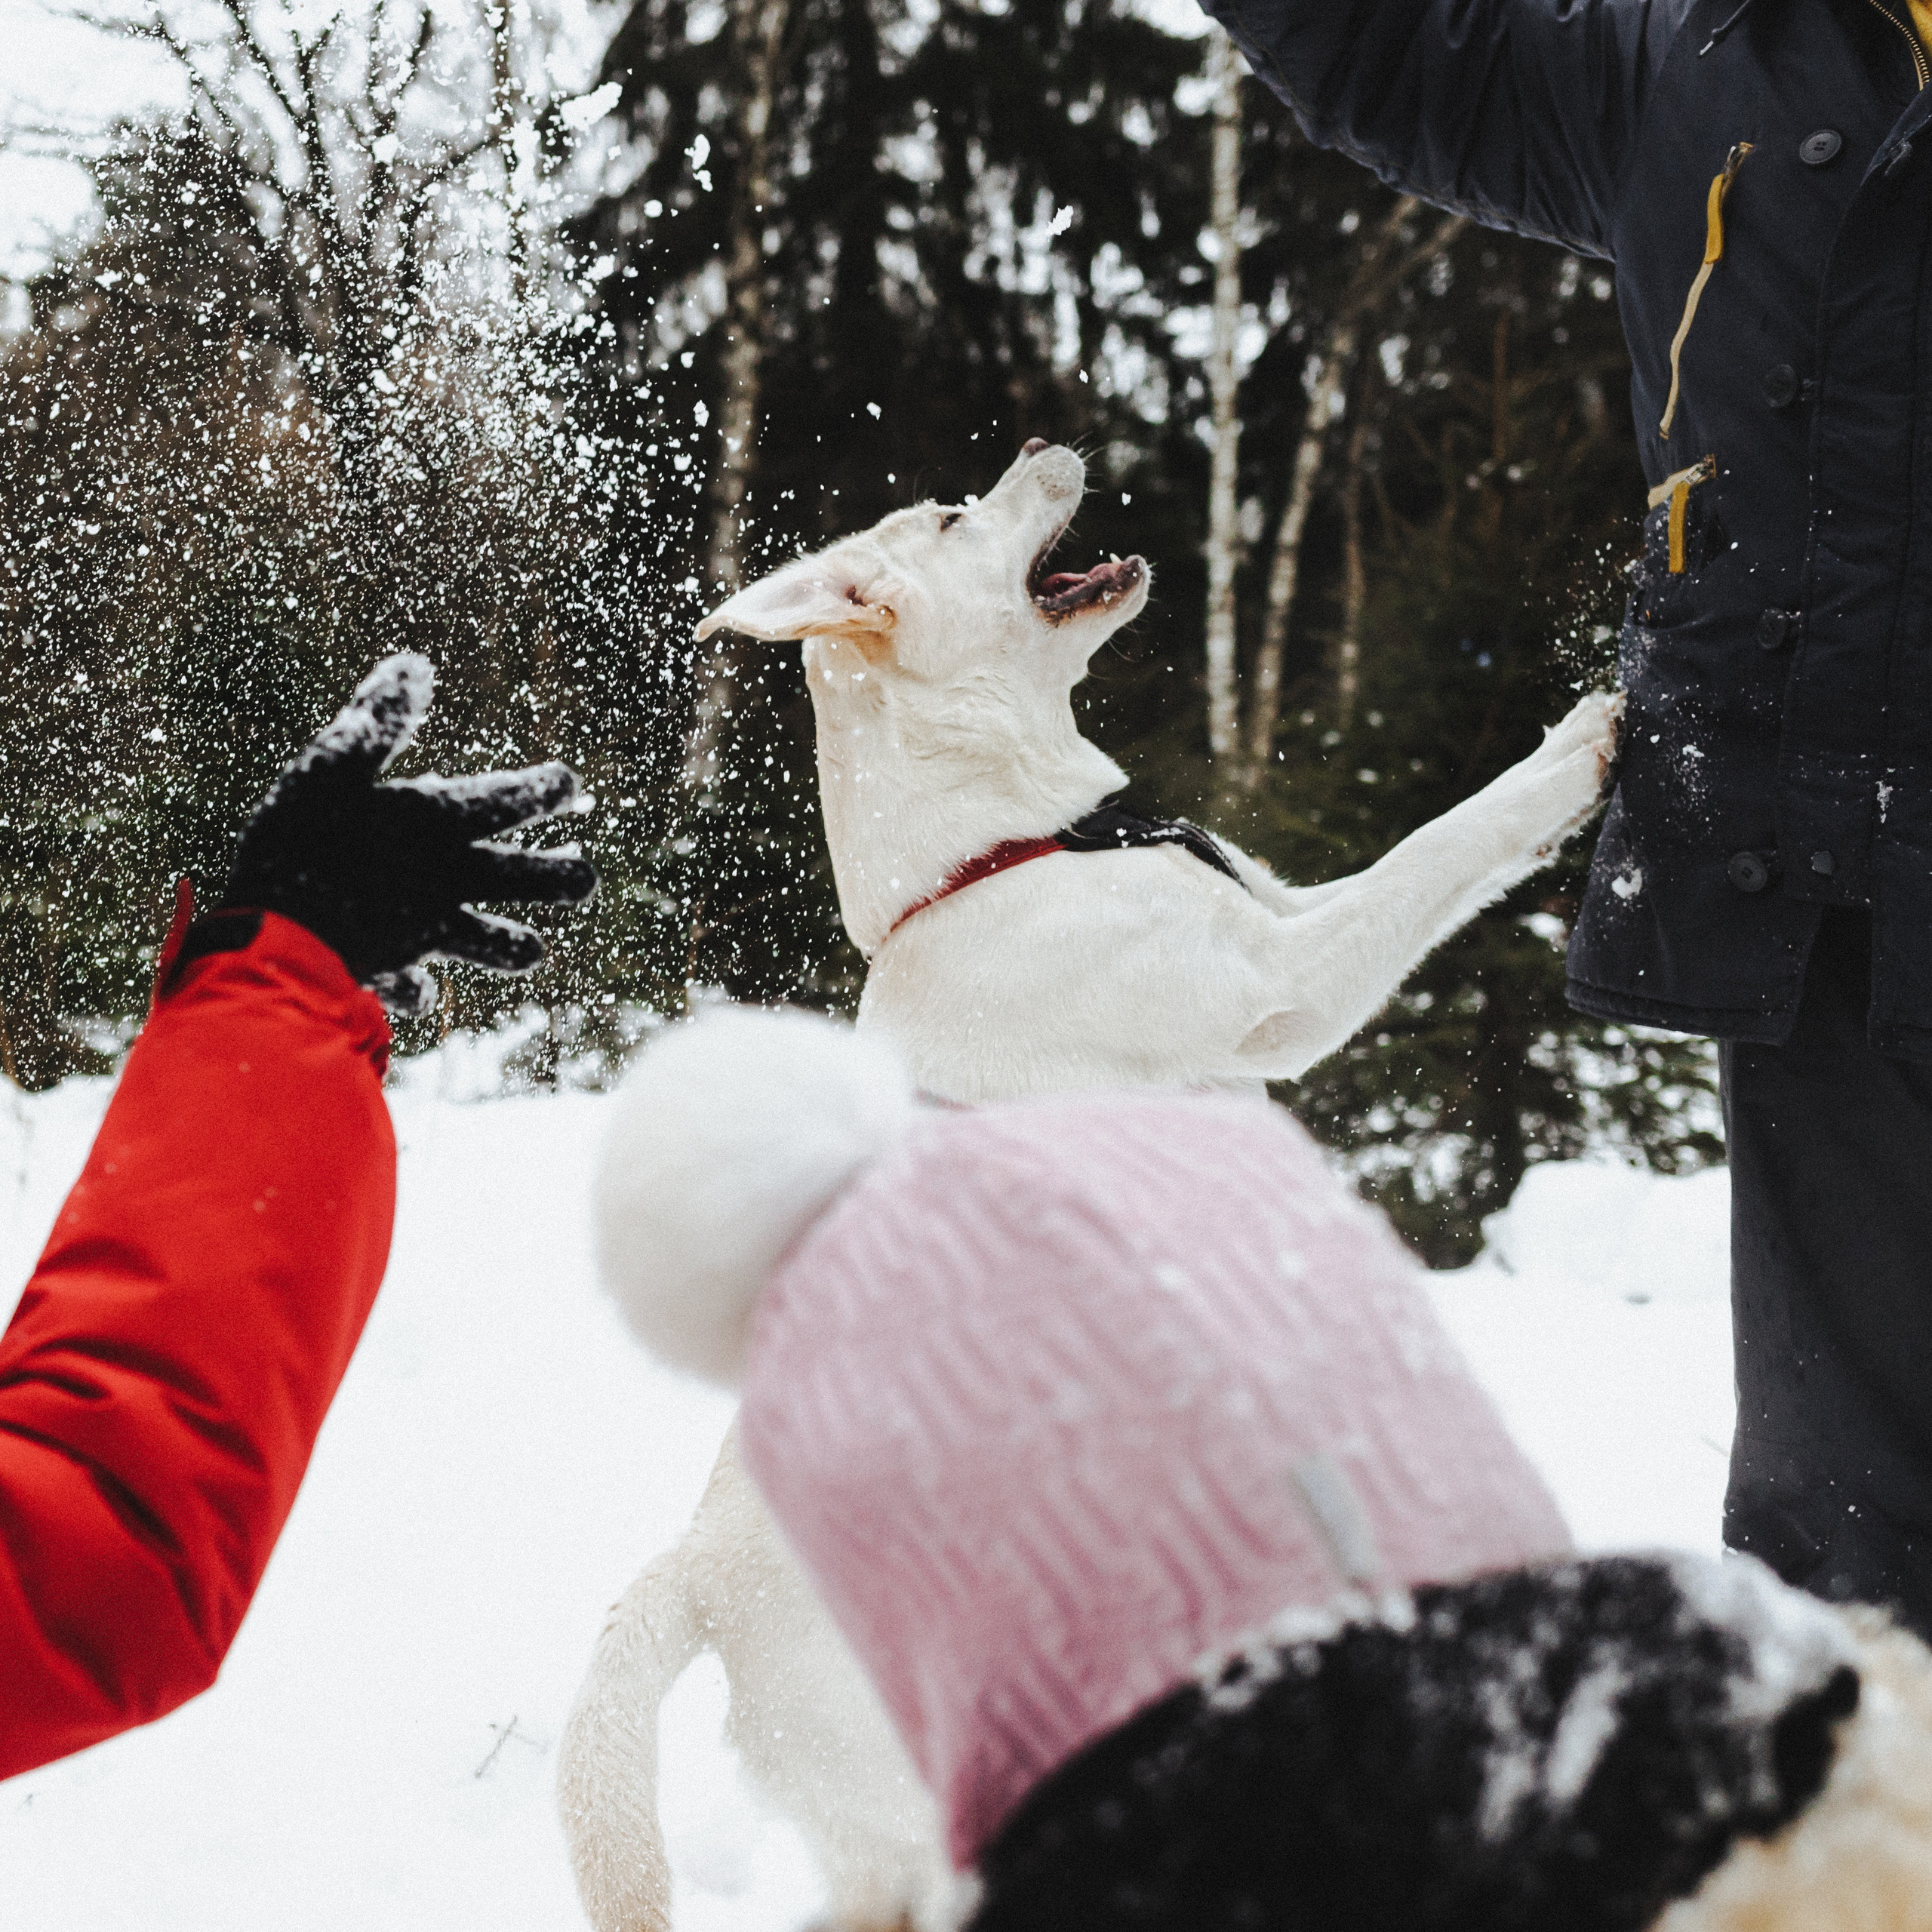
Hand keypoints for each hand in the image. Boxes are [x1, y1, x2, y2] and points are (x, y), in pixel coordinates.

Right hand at [220, 654, 597, 1012]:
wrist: (280, 942)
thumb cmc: (304, 846)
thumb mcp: (332, 767)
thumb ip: (376, 720)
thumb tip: (416, 665)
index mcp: (437, 827)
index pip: (507, 801)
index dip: (544, 790)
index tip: (570, 783)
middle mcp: (444, 880)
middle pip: (519, 879)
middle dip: (557, 877)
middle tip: (586, 877)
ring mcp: (423, 929)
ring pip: (486, 942)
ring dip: (511, 945)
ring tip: (534, 950)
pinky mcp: (391, 968)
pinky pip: (411, 983)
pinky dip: (414, 987)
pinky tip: (421, 992)